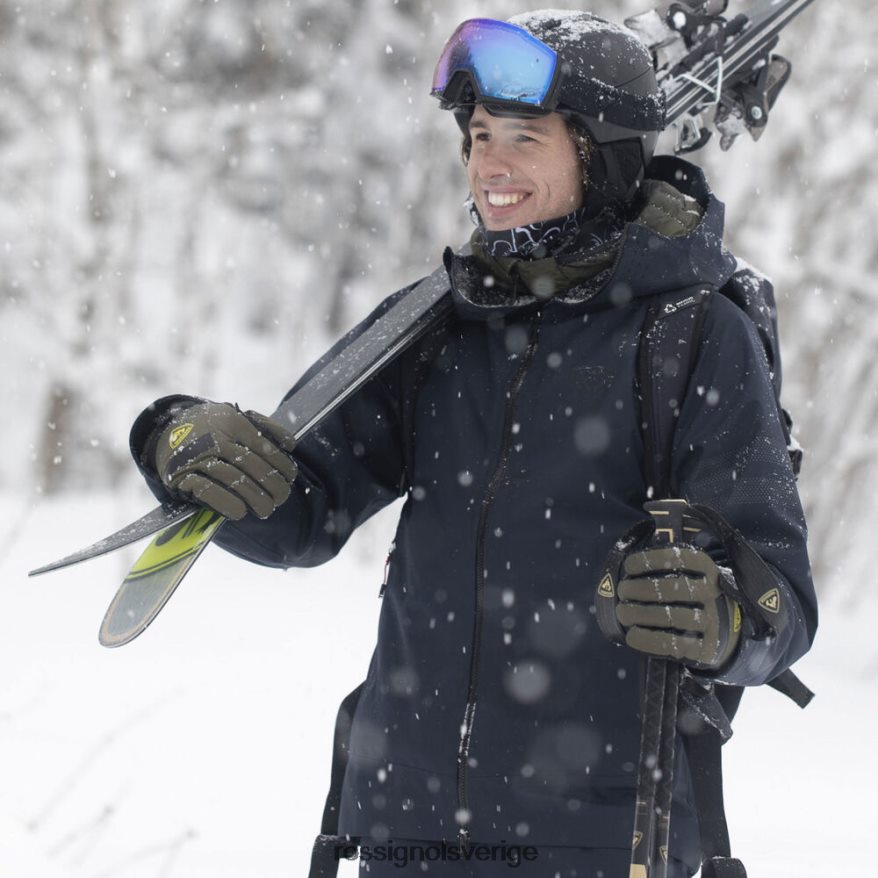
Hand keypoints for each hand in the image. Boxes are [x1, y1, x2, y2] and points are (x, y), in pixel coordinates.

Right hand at [154, 402, 297, 520]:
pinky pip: (206, 490)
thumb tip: (291, 445)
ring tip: (266, 509)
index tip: (291, 478)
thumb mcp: (236, 418)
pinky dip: (225, 502)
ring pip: (232, 478)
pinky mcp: (180, 474)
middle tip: (282, 498)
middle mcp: (214, 437)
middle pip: (251, 464)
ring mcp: (196, 455)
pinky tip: (240, 512)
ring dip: (253, 497)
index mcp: (232, 422)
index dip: (281, 464)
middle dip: (272, 484)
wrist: (167, 428)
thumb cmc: (213, 428)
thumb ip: (265, 427)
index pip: (263, 446)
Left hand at [615, 545, 740, 670]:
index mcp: (706, 569)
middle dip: (641, 589)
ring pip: (673, 617)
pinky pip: (675, 644)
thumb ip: (664, 564)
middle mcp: (712, 593)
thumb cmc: (688, 595)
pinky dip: (648, 640)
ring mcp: (712, 620)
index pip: (681, 558)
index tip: (629, 566)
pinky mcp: (706, 646)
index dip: (652, 560)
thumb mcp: (685, 573)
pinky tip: (632, 636)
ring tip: (623, 612)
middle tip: (623, 591)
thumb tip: (634, 558)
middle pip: (674, 588)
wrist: (718, 629)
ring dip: (641, 614)